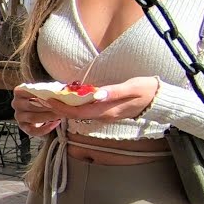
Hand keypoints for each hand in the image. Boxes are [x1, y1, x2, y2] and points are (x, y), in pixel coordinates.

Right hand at [11, 86, 62, 136]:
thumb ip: (51, 88)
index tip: (54, 96)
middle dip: (47, 106)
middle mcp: (16, 103)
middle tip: (61, 106)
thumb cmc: (44, 97)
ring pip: (32, 118)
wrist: (41, 108)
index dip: (42, 94)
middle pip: (31, 105)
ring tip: (61, 114)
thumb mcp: (47, 89)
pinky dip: (45, 129)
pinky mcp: (23, 127)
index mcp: (19, 91)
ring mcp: (19, 116)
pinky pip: (32, 131)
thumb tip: (63, 89)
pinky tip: (55, 123)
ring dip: (48, 116)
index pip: (28, 91)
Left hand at [12, 76, 159, 134]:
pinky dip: (75, 106)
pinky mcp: (107, 112)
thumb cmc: (146, 90)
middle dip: (60, 108)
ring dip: (66, 108)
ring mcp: (106, 116)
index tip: (50, 100)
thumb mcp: (132, 87)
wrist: (159, 100)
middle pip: (77, 115)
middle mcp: (105, 116)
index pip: (80, 112)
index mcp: (108, 110)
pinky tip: (68, 99)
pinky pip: (87, 112)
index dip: (64, 107)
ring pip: (81, 114)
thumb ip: (115, 92)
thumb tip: (97, 94)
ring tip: (52, 98)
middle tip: (44, 99)